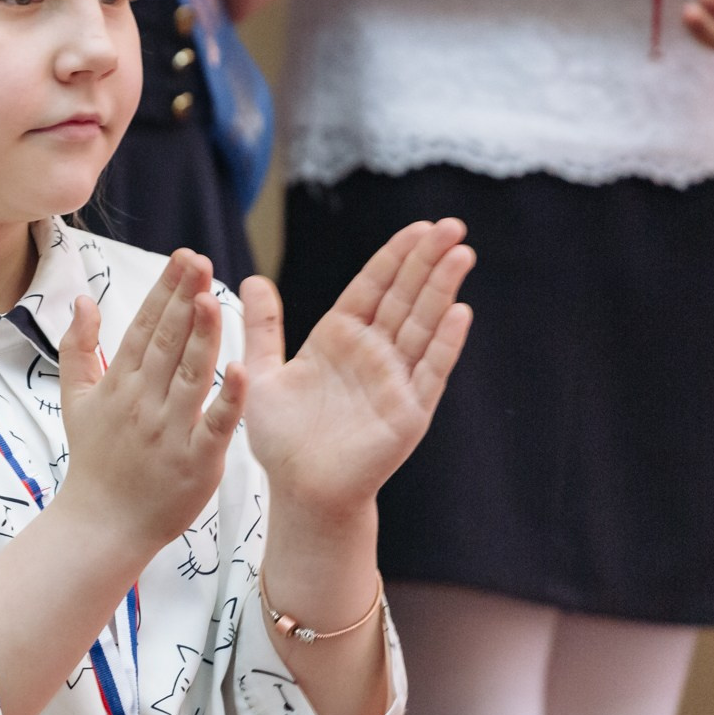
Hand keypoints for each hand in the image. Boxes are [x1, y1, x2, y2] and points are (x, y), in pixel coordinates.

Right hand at [57, 251, 246, 553]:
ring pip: (191, 373)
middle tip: (198, 260)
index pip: (145, 326)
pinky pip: (216, 425)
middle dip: (183, 297)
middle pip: (167, 341)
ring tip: (212, 297)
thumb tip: (82, 300)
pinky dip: (229, 399)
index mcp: (120, 383)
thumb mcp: (74, 399)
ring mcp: (170, 430)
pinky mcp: (196, 460)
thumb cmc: (94, 460)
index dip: (164, 290)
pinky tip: (241, 369)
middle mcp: (143, 400)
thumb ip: (79, 347)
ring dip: (202, 335)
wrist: (102, 523)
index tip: (182, 257)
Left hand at [240, 221, 471, 518]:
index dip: (395, 257)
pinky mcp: (408, 412)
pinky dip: (445, 344)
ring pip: (422, 326)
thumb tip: (251, 278)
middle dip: (427, 261)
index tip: (418, 227)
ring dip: (443, 291)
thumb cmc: (282, 437)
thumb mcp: (264, 372)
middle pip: (405, 297)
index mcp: (340, 337)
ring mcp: (395, 381)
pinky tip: (460, 312)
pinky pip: (429, 372)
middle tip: (453, 225)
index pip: (373, 287)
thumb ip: (263, 326)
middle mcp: (373, 353)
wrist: (299, 490)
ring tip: (462, 254)